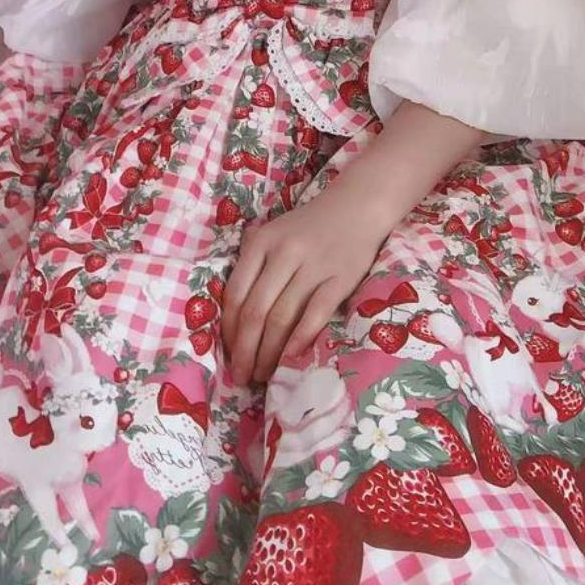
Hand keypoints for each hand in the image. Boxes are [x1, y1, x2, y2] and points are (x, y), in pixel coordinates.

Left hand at [221, 182, 385, 386]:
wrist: (357, 207)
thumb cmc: (309, 226)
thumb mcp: (273, 232)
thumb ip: (251, 263)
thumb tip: (232, 317)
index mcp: (261, 243)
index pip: (236, 295)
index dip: (230, 331)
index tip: (227, 356)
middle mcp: (284, 253)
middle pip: (256, 311)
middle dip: (245, 351)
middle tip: (241, 378)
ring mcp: (313, 265)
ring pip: (282, 317)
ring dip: (269, 353)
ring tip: (264, 375)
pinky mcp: (341, 278)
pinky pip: (315, 313)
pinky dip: (300, 339)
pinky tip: (291, 359)